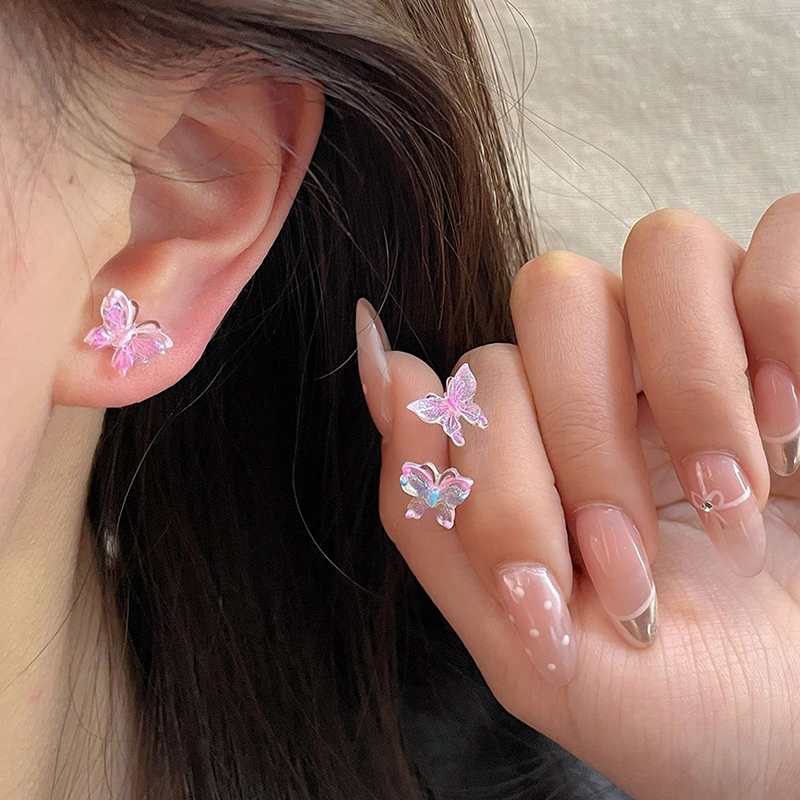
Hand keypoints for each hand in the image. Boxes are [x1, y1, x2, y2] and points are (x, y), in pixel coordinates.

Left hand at [355, 197, 799, 799]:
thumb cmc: (680, 701)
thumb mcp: (530, 646)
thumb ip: (430, 515)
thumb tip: (381, 367)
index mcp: (544, 439)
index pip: (480, 375)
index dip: (502, 477)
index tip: (551, 592)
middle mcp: (621, 376)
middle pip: (555, 291)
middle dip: (589, 437)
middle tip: (636, 564)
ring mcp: (715, 344)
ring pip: (664, 245)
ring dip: (694, 387)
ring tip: (739, 499)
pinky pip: (785, 236)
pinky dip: (786, 323)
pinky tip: (795, 426)